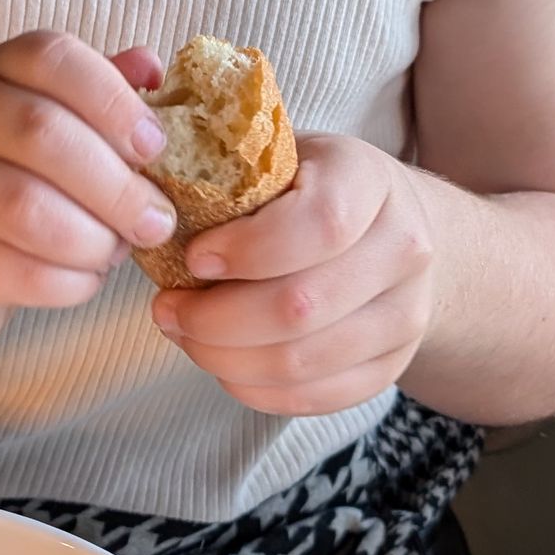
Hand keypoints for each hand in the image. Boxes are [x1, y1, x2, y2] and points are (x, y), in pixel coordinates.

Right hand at [0, 33, 175, 351]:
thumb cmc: (15, 184)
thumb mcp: (62, 131)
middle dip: (115, 185)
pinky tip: (85, 279)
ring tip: (116, 252)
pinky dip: (69, 281)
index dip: (113, 100)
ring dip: (92, 238)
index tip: (155, 147)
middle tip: (157, 221)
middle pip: (40, 132)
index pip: (50, 57)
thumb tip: (150, 70)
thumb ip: (104, 98)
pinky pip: (16, 269)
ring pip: (24, 205)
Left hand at [152, 134, 435, 414]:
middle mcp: (404, 250)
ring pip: (302, 362)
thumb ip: (228, 173)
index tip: (193, 258)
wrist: (395, 230)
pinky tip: (222, 363)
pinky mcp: (391, 366)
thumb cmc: (314, 187)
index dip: (248, 250)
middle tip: (165, 309)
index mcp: (372, 181)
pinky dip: (254, 388)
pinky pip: (314, 397)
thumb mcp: (282, 157)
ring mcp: (407, 315)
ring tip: (185, 334)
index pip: (321, 224)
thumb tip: (147, 205)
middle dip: (215, 319)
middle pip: (301, 307)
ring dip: (224, 358)